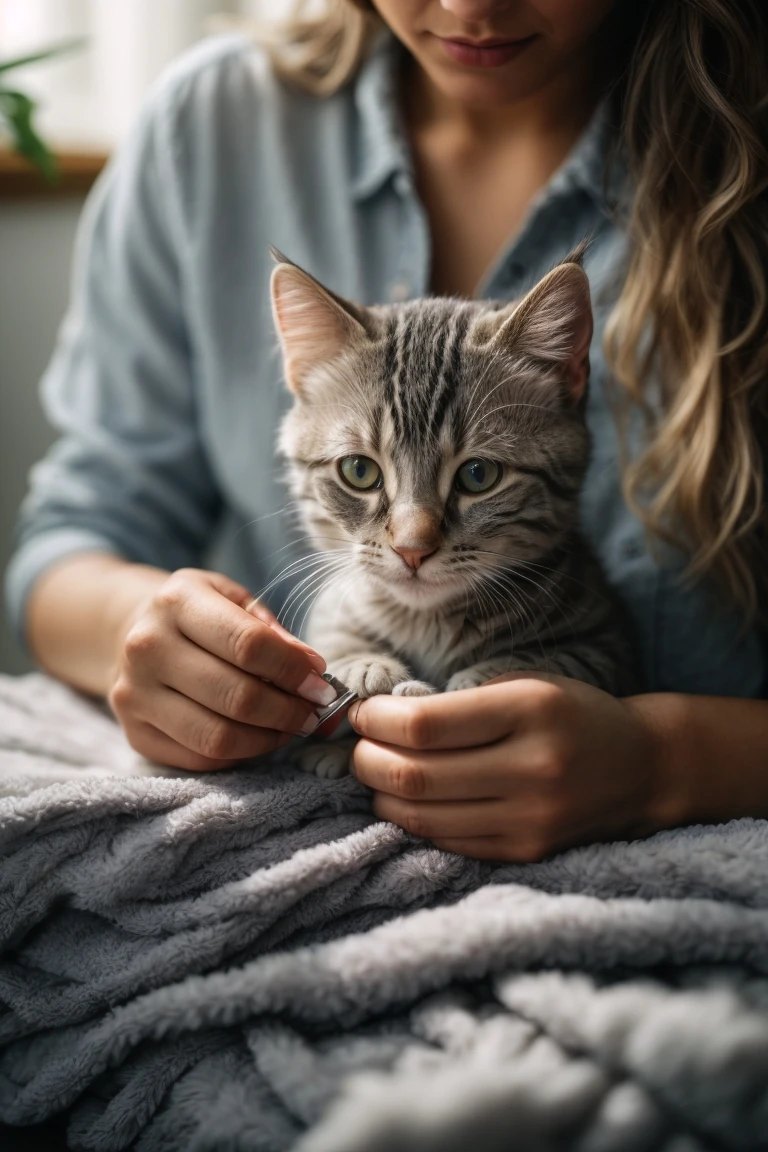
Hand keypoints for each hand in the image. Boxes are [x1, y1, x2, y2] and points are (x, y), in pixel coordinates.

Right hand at [109, 568, 335, 770]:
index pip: (248, 644)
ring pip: (218, 736)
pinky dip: (240, 753)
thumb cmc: (197, 615)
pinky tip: (258, 737)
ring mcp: (135, 694)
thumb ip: (271, 630)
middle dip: (288, 710)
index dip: (293, 670)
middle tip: (313, 712)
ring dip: (268, 738)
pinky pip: (201, 758)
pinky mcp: (135, 733)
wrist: (131, 632)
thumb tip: (310, 668)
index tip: (319, 683)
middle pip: (237, 696)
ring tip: (290, 727)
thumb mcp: (232, 599)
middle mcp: (147, 647)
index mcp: (177, 602)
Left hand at [349, 674, 668, 861]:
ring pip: (421, 816)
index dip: (377, 720)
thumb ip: (459, 703)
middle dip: (367, 759)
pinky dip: (414, 820)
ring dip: (382, 794)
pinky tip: (410, 799)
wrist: (643, 768)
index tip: (364, 712)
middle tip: (361, 745)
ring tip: (378, 772)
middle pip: (414, 775)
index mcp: (530, 711)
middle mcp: (533, 768)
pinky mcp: (526, 852)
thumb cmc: (571, 715)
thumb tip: (382, 720)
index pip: (424, 725)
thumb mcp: (525, 686)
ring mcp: (531, 818)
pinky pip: (446, 841)